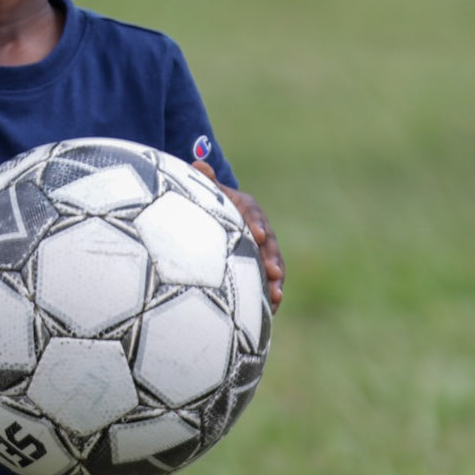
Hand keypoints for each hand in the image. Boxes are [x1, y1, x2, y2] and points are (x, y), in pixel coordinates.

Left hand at [193, 161, 283, 310]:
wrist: (226, 219)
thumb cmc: (216, 207)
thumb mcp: (211, 194)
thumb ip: (206, 183)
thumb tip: (198, 164)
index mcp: (249, 210)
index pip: (255, 215)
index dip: (257, 224)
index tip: (257, 234)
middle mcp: (262, 231)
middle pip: (270, 245)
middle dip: (272, 258)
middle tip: (272, 272)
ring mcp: (265, 250)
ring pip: (274, 265)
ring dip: (276, 281)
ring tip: (276, 296)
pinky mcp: (263, 268)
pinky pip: (269, 281)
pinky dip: (271, 294)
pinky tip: (270, 310)